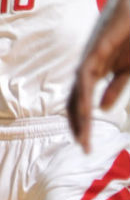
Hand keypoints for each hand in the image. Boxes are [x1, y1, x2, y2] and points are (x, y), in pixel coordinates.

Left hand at [67, 0, 129, 152]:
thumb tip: (104, 107)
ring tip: (83, 138)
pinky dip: (84, 94)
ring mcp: (90, 59)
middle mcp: (88, 67)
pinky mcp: (96, 51)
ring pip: (77, 92)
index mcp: (96, 72)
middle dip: (78, 125)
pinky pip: (86, 76)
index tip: (85, 144)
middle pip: (75, 100)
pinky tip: (86, 110)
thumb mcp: (126, 69)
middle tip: (83, 148)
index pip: (81, 101)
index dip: (82, 122)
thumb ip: (115, 87)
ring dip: (80, 116)